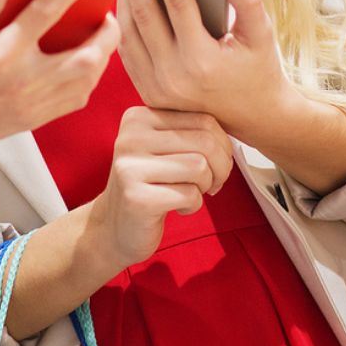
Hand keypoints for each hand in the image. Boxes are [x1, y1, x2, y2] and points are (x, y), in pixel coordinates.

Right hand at [0, 0, 119, 161]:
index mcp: (1, 54)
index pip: (47, 10)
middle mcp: (22, 82)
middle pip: (86, 55)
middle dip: (106, 30)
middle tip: (104, 11)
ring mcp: (32, 105)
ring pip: (88, 80)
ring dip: (101, 54)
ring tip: (97, 33)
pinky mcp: (34, 120)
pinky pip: (76, 99)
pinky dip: (88, 77)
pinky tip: (82, 60)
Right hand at [88, 106, 233, 269]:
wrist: (112, 228)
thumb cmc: (148, 186)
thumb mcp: (162, 149)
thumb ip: (189, 132)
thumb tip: (233, 130)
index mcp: (139, 117)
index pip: (203, 118)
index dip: (223, 145)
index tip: (215, 164)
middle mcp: (130, 136)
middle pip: (205, 141)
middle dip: (221, 167)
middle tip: (211, 184)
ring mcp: (130, 167)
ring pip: (200, 167)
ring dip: (206, 186)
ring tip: (192, 194)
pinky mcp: (136, 197)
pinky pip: (190, 195)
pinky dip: (194, 205)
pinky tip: (178, 208)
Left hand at [117, 0, 289, 148]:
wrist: (253, 119)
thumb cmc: (259, 69)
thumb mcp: (262, 33)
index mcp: (202, 60)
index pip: (176, 0)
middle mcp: (173, 76)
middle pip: (143, 12)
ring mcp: (155, 87)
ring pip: (128, 29)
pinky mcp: (145, 92)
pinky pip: (126, 48)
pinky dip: (122, 18)